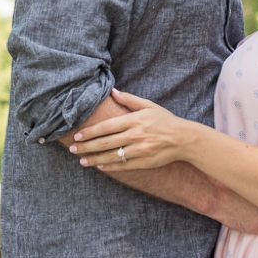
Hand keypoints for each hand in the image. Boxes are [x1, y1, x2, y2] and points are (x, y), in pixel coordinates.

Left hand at [70, 88, 186, 168]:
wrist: (183, 139)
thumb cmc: (165, 120)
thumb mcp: (148, 105)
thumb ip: (129, 99)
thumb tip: (112, 91)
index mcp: (134, 120)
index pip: (107, 127)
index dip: (91, 132)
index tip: (79, 135)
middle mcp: (135, 135)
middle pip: (106, 143)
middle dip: (87, 146)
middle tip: (73, 149)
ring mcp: (139, 150)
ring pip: (112, 156)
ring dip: (94, 159)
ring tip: (82, 160)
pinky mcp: (144, 162)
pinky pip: (123, 166)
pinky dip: (110, 166)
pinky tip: (99, 166)